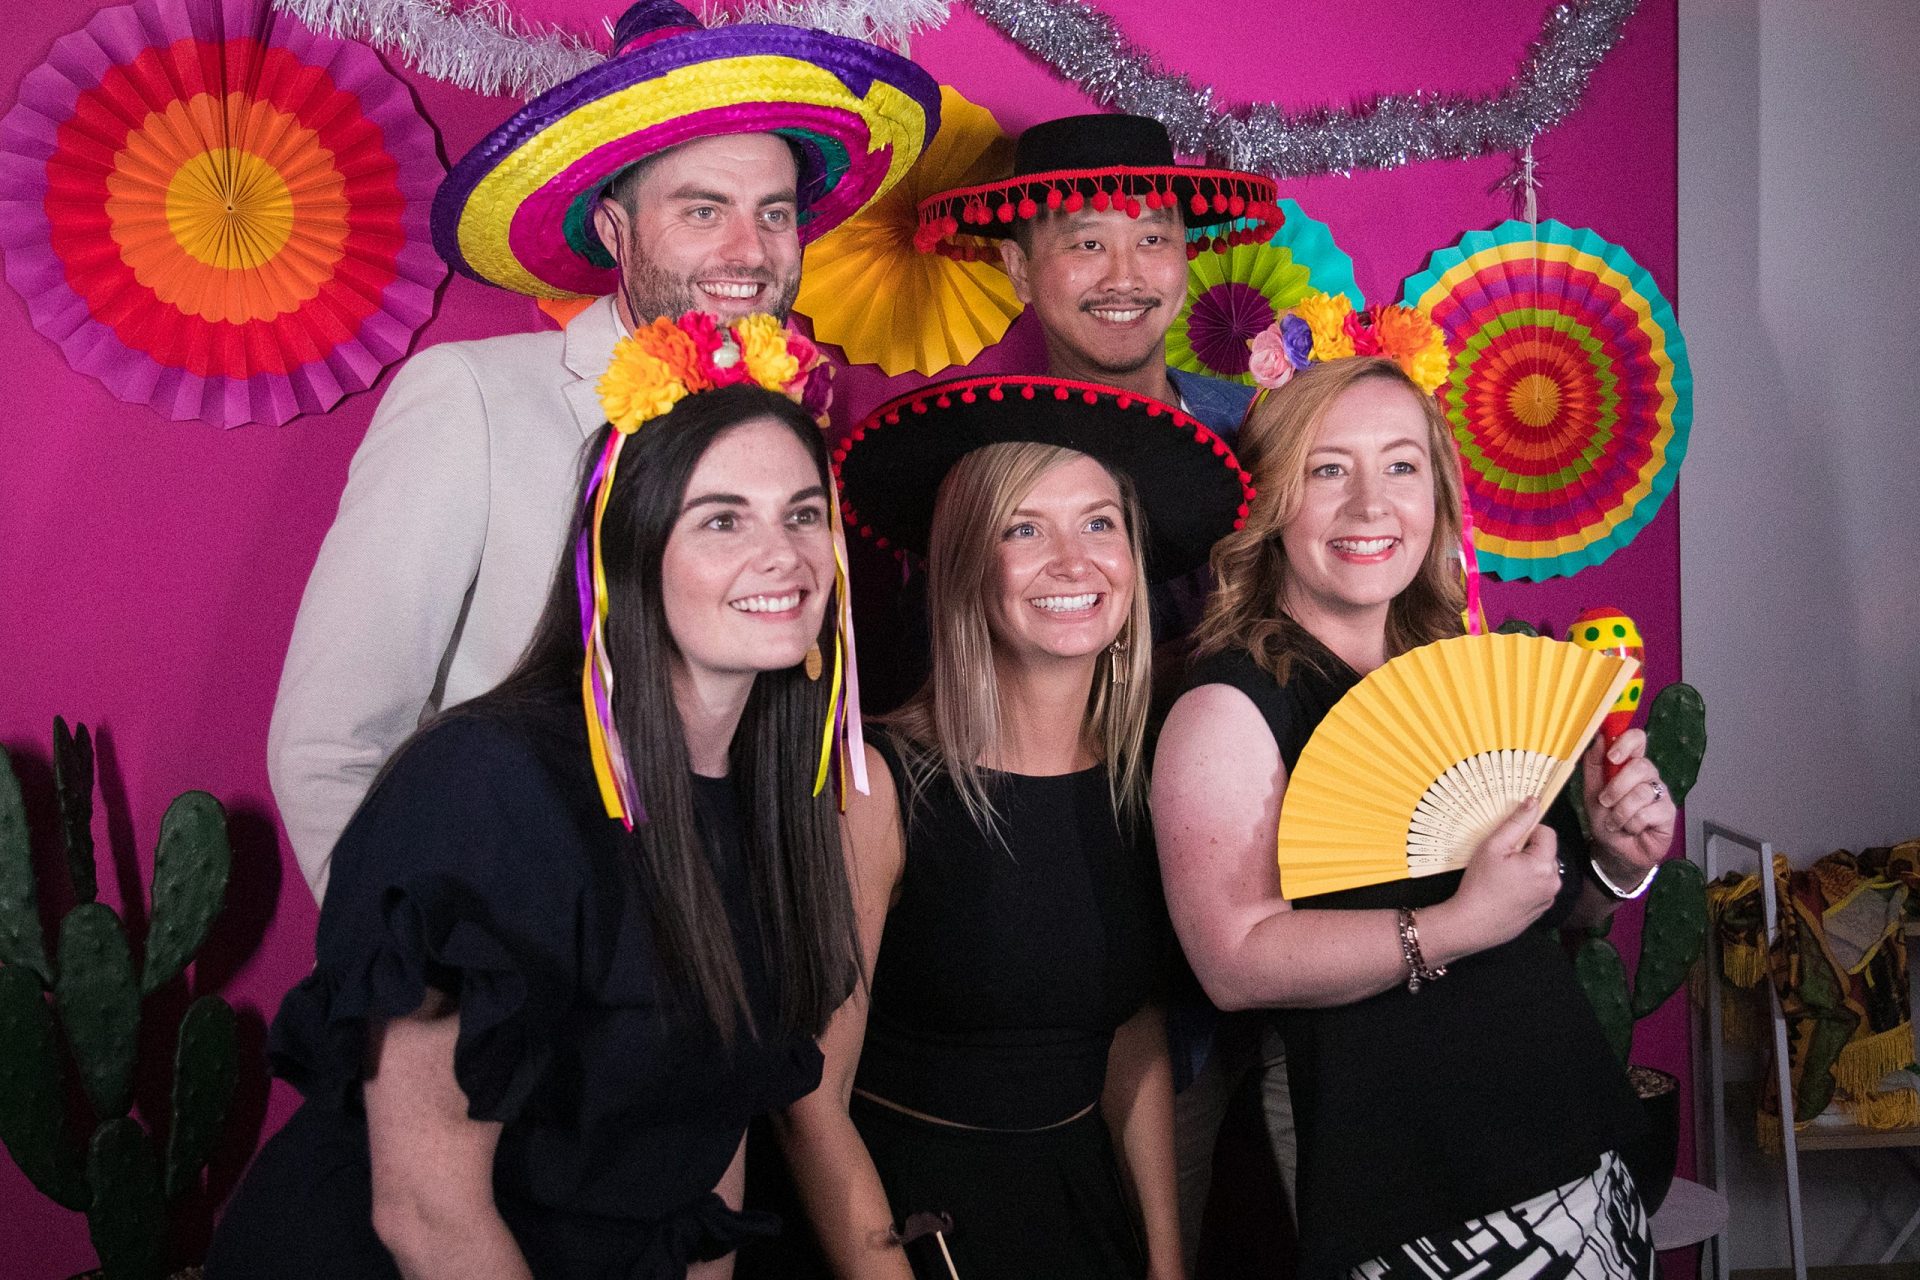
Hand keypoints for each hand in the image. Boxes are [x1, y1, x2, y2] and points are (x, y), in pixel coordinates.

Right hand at [1432, 797, 1561, 958]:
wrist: (1472, 924)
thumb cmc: (1479, 884)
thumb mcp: (1493, 847)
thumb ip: (1516, 822)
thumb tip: (1534, 801)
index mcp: (1544, 864)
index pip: (1547, 832)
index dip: (1526, 833)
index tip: (1507, 845)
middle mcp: (1554, 881)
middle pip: (1546, 851)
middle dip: (1528, 851)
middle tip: (1502, 862)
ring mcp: (1549, 898)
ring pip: (1543, 869)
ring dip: (1528, 868)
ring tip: (1503, 878)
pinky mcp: (1542, 910)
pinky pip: (1540, 886)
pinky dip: (1527, 884)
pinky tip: (1507, 891)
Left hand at [1583, 730, 1675, 883]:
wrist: (1615, 850)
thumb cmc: (1606, 819)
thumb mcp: (1591, 791)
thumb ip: (1594, 765)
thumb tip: (1599, 738)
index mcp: (1629, 765)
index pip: (1637, 740)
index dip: (1626, 743)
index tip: (1612, 757)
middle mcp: (1648, 776)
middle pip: (1640, 766)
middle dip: (1616, 787)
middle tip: (1605, 802)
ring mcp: (1660, 793)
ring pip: (1641, 792)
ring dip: (1621, 811)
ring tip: (1616, 821)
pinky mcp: (1668, 812)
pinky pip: (1648, 813)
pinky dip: (1632, 824)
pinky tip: (1631, 829)